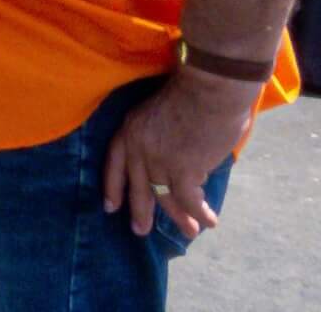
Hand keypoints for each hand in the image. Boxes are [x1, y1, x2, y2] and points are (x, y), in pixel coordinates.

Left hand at [100, 67, 257, 240]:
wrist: (208, 88)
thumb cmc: (192, 92)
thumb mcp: (160, 111)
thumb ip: (161, 135)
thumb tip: (179, 156)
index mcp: (130, 129)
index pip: (114, 163)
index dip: (113, 186)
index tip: (110, 207)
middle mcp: (139, 148)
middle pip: (137, 186)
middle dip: (139, 211)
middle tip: (140, 230)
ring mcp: (159, 161)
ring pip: (165, 197)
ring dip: (179, 218)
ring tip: (189, 232)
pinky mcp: (182, 170)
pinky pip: (190, 199)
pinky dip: (201, 212)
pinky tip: (209, 220)